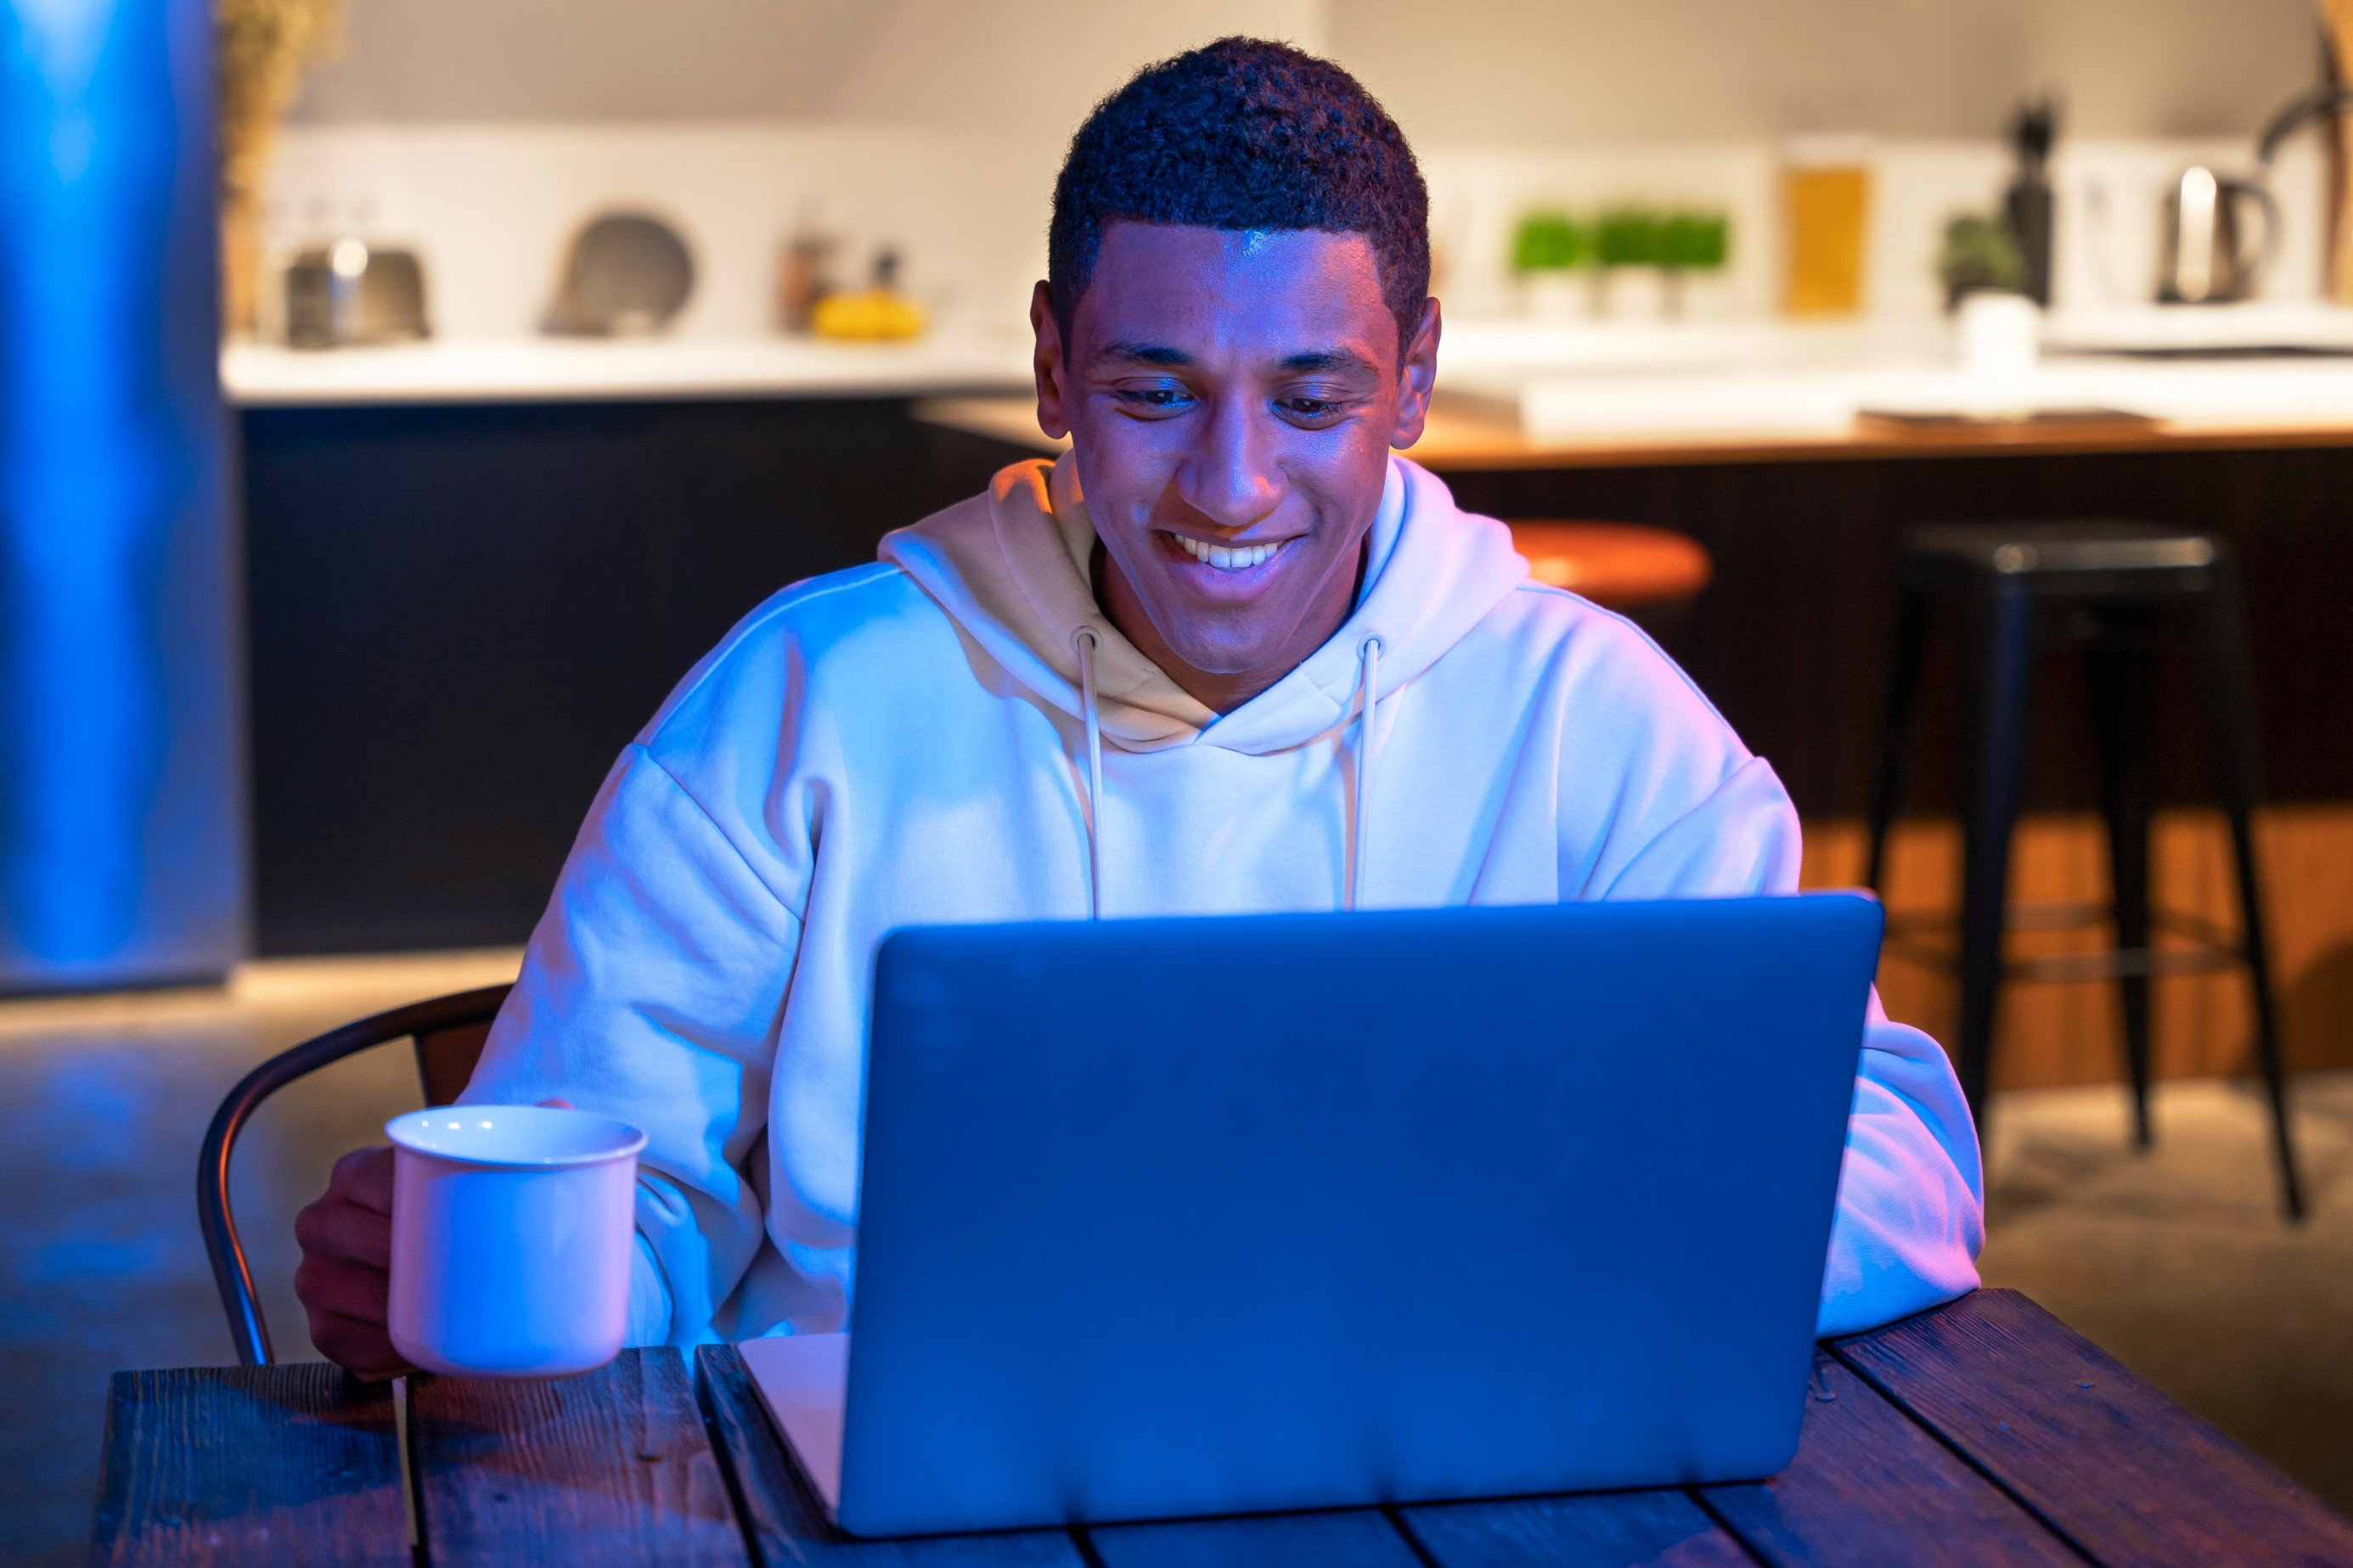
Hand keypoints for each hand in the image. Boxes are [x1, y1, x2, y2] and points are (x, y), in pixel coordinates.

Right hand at [292, 1101, 573, 1378]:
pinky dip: (374, 1347)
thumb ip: (522, 1134)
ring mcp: (316, 1274)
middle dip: (397, 1258)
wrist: (445, 1265)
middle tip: (458, 1272)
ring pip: (334, 1290)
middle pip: (346, 1237)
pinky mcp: (323, 1326)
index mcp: (358, 1173)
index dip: (409, 1203)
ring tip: (440, 1314)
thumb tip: (560, 1104)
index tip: (456, 1221)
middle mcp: (324, 1220)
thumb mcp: (487, 1172)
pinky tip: (410, 1346)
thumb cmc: (463, 1213)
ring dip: (384, 1307)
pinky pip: (337, 1339)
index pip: (373, 1180)